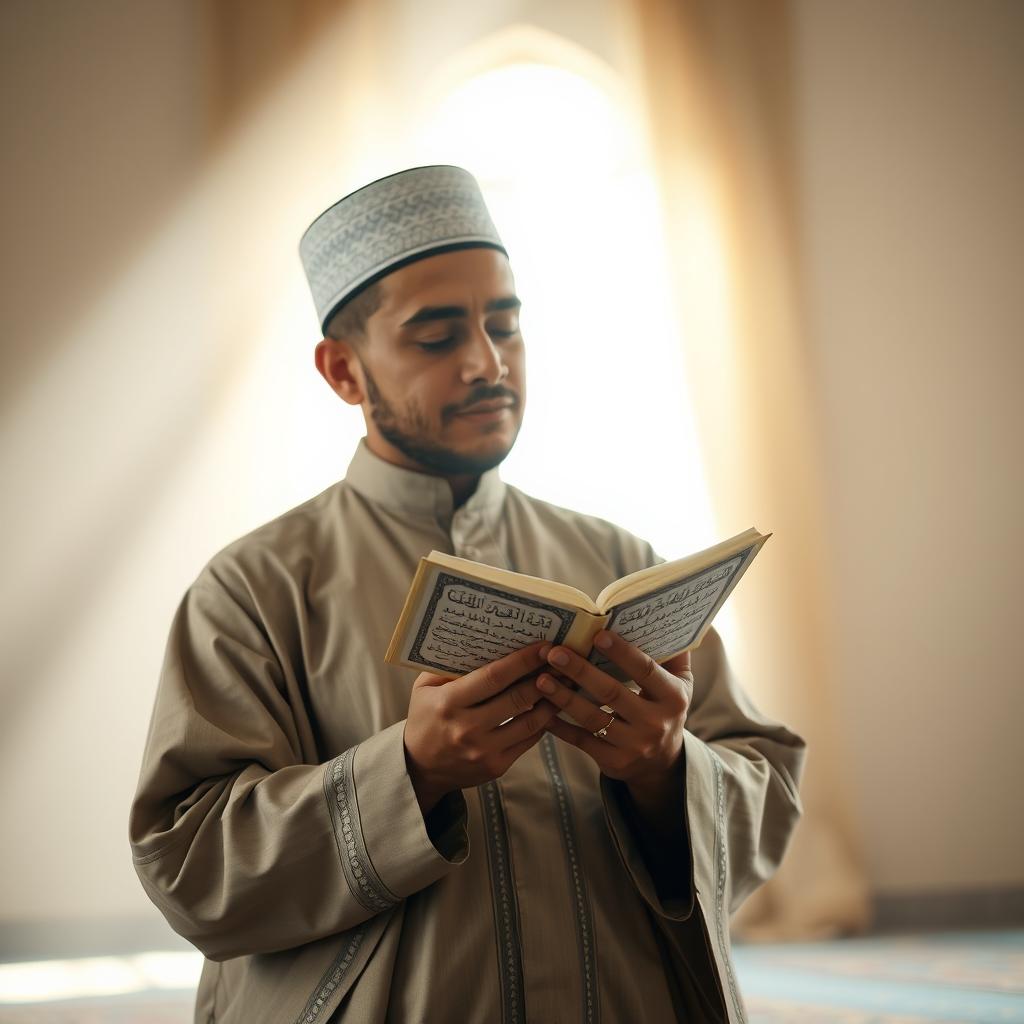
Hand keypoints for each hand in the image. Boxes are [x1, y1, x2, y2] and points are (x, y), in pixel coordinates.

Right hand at [404, 641, 557, 813]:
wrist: (420, 767)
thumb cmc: (425, 717)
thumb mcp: (426, 687)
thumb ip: (451, 666)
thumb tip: (487, 642)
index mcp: (449, 702)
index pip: (494, 677)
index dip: (523, 661)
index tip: (543, 646)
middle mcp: (467, 728)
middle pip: (517, 697)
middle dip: (544, 676)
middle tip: (562, 660)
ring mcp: (484, 751)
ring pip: (530, 721)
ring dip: (551, 700)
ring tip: (565, 682)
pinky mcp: (496, 767)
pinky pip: (528, 740)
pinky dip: (543, 722)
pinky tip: (551, 706)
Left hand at [536, 631, 693, 794]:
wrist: (661, 763)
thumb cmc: (665, 708)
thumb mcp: (681, 683)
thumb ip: (674, 653)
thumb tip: (663, 615)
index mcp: (673, 698)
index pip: (645, 670)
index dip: (622, 653)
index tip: (597, 634)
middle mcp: (655, 723)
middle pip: (612, 693)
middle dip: (580, 671)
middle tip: (554, 653)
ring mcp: (633, 746)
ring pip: (592, 718)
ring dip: (563, 697)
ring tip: (541, 679)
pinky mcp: (613, 762)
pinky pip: (580, 741)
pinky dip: (559, 726)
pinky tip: (540, 709)